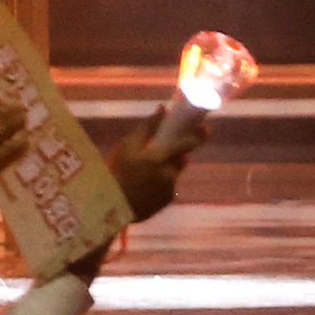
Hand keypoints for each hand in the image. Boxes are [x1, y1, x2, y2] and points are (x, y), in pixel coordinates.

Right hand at [110, 108, 206, 223]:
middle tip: (160, 152)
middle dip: (175, 154)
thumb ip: (148, 127)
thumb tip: (163, 109)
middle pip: (181, 159)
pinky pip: (168, 186)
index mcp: (161, 158)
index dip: (199, 135)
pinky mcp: (166, 201)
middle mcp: (170, 174)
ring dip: (167, 169)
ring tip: (145, 171)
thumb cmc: (117, 171)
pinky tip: (145, 184)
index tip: (205, 128)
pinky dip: (161, 182)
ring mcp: (170, 190)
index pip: (188, 144)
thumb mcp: (128, 145)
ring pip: (174, 173)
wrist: (110, 205)